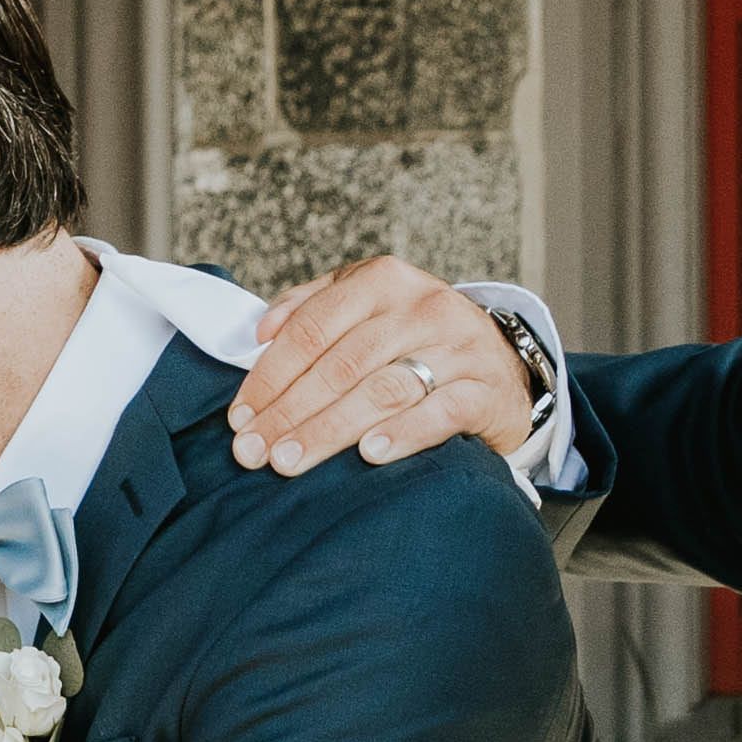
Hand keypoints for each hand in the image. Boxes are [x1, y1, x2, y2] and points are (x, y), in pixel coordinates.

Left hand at [224, 260, 537, 475]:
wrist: (502, 364)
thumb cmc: (415, 339)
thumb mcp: (367, 306)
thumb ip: (312, 307)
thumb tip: (259, 331)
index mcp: (383, 281)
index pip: (312, 328)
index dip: (270, 374)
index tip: (240, 415)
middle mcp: (422, 307)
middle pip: (341, 364)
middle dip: (289, 411)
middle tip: (253, 450)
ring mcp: (459, 347)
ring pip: (382, 389)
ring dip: (329, 429)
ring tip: (289, 460)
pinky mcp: (486, 388)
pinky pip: (440, 412)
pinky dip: (403, 434)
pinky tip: (369, 455)